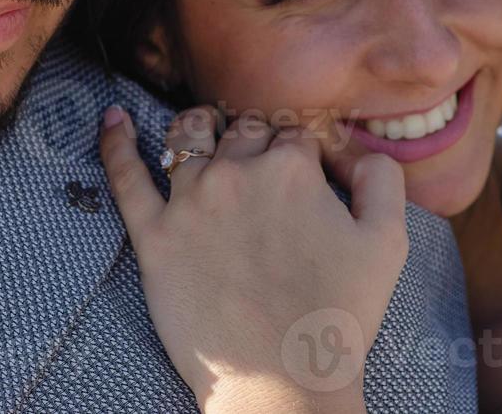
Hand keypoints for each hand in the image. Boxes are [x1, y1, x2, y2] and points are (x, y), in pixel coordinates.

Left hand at [100, 104, 408, 413]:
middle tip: (257, 159)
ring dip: (196, 126)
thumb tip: (357, 148)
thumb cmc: (337, 314)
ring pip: (186, 137)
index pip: (293, 134)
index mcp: (291, 168)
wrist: (283, 380)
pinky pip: (126, 177)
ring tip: (199, 126)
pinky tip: (113, 120)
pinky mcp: (153, 236)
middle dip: (252, 137)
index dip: (300, 148)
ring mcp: (188, 202)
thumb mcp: (388, 241)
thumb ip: (381, 178)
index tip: (302, 166)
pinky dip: (116, 143)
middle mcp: (236, 172)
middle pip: (241, 131)